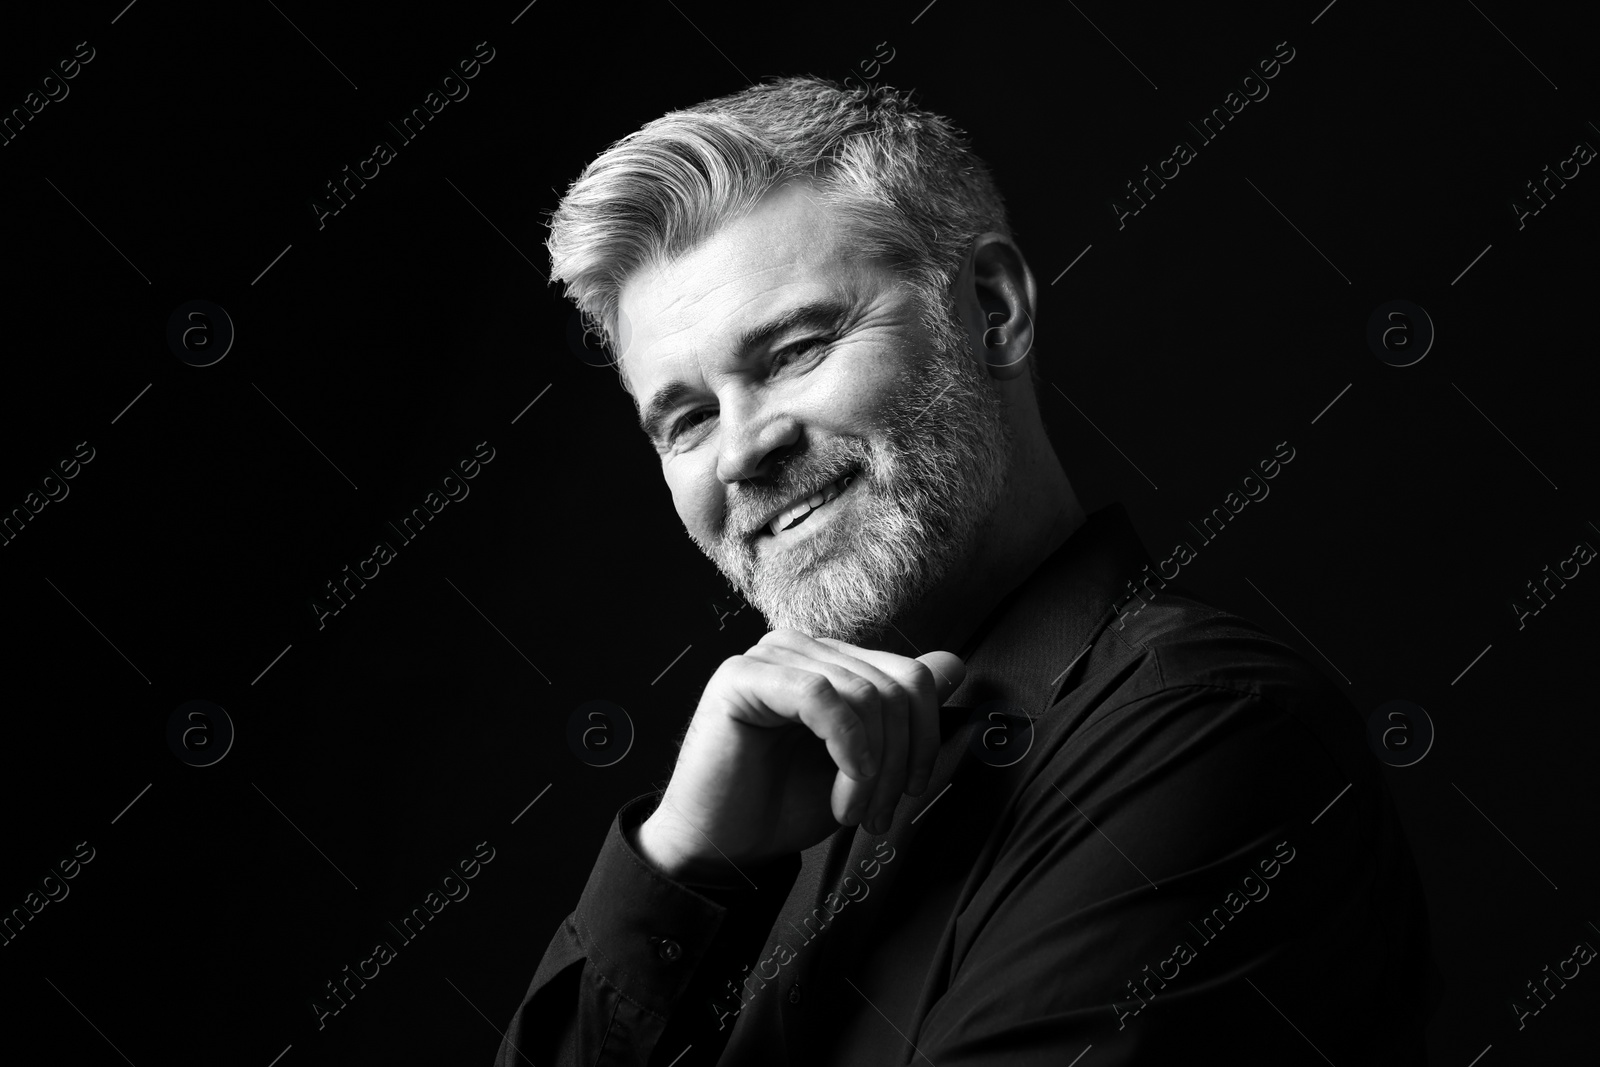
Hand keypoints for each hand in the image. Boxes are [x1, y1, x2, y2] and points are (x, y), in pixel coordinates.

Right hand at [638, 629, 964, 881]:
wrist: (725, 848)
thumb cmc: (784, 806)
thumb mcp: (866, 764)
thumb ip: (905, 717)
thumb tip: (954, 666)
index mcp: (832, 663)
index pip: (912, 675)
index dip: (927, 735)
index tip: (912, 790)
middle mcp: (803, 650)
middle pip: (895, 686)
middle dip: (899, 761)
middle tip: (878, 815)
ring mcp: (771, 657)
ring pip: (864, 694)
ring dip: (872, 769)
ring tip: (853, 811)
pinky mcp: (742, 677)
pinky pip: (821, 697)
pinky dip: (847, 749)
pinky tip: (842, 788)